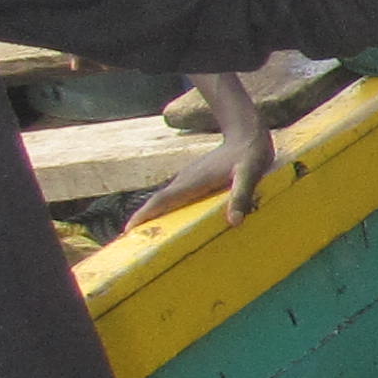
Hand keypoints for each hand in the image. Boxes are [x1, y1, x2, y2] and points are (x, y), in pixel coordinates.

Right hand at [124, 78, 273, 232]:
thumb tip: (234, 222)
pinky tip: (170, 219)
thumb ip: (241, 196)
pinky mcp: (193, 178)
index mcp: (192, 182)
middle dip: (142, 220)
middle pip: (157, 203)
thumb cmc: (249, 155)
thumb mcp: (250, 175)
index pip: (162, 201)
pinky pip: (174, 196)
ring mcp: (187, 178)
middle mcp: (184, 180)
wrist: (246, 135)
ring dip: (152, 215)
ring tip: (143, 236)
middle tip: (129, 242)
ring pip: (164, 199)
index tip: (128, 231)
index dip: (144, 216)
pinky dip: (166, 209)